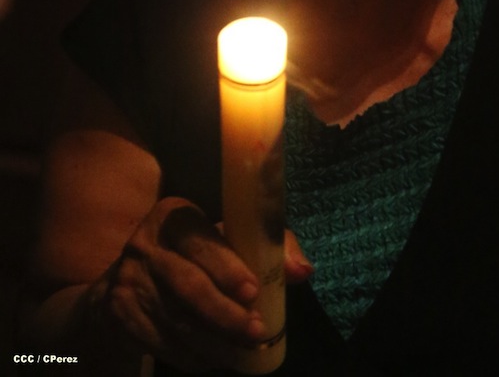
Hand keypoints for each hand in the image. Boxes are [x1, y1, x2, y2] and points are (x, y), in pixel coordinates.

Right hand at [96, 197, 268, 372]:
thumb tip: (302, 270)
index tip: (253, 291)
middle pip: (188, 286)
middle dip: (226, 315)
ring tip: (241, 354)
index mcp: (175, 216)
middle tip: (256, 333)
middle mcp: (146, 243)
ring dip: (213, 343)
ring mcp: (127, 279)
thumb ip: (267, 248)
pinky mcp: (118, 312)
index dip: (227, 267)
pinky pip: (159, 342)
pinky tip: (213, 360)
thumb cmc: (195, 254)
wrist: (127, 280)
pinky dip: (191, 356)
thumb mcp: (226, 239)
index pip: (201, 241)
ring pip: (176, 320)